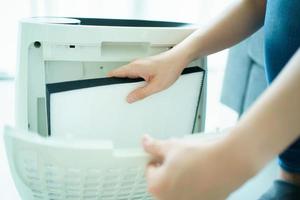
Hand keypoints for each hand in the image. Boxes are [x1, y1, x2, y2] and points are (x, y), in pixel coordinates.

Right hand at [107, 51, 187, 102]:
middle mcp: (136, 64)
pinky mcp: (145, 66)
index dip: (109, 80)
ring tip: (131, 93)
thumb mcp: (155, 86)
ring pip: (129, 75)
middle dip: (119, 85)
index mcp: (135, 67)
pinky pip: (135, 74)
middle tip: (119, 95)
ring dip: (128, 83)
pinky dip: (134, 81)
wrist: (179, 59)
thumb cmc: (170, 68)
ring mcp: (140, 65)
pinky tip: (140, 88)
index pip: (116, 73)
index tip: (105, 87)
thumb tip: (130, 98)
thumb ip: (141, 93)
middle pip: (121, 75)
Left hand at [142, 134, 256, 199]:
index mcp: (157, 187)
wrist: (229, 163)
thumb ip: (154, 146)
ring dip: (179, 177)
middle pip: (162, 181)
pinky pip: (190, 193)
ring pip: (176, 187)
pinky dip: (193, 185)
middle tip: (179, 158)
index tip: (164, 155)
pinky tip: (200, 174)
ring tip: (192, 165)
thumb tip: (145, 142)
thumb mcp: (172, 146)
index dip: (158, 159)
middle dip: (168, 169)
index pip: (149, 170)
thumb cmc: (201, 156)